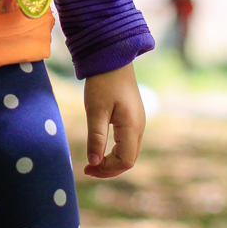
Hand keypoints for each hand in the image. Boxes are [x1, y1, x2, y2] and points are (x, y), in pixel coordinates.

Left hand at [82, 63, 144, 178]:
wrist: (113, 57)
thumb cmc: (103, 82)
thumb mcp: (95, 111)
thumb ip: (96, 138)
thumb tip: (94, 163)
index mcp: (132, 127)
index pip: (126, 161)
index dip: (107, 170)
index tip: (87, 168)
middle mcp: (139, 127)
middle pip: (129, 159)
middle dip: (109, 168)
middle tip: (87, 169)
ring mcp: (138, 122)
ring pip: (129, 151)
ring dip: (112, 160)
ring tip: (92, 162)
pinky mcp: (132, 117)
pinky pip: (127, 141)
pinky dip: (115, 150)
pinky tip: (100, 148)